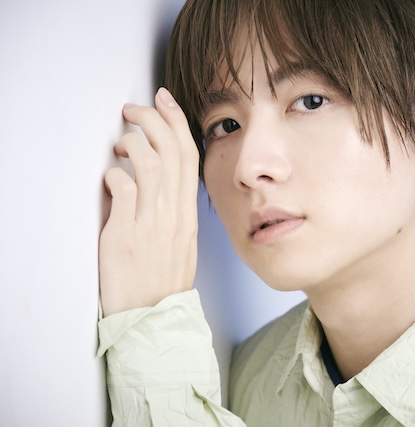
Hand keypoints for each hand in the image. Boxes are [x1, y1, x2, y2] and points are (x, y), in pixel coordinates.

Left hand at [99, 88, 198, 316]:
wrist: (155, 317)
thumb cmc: (164, 281)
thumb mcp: (181, 240)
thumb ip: (173, 209)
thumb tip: (155, 181)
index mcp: (188, 212)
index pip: (189, 156)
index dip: (177, 121)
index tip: (163, 100)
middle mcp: (175, 213)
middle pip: (171, 151)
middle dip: (151, 119)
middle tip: (132, 110)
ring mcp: (152, 222)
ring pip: (149, 164)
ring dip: (130, 144)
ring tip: (118, 145)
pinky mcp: (126, 234)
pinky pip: (123, 190)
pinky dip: (114, 175)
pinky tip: (110, 179)